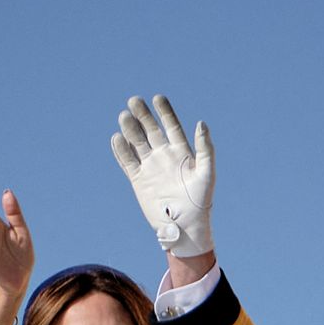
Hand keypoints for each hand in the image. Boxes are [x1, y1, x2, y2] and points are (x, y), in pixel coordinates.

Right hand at [111, 94, 213, 257]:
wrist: (184, 227)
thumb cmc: (200, 202)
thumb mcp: (206, 173)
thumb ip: (205, 148)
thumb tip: (201, 123)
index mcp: (181, 152)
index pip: (171, 126)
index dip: (164, 111)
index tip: (157, 97)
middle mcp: (164, 156)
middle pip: (150, 130)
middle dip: (142, 115)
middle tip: (134, 101)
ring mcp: (150, 167)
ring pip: (137, 142)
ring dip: (130, 129)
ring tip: (124, 116)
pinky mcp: (138, 180)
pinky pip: (127, 161)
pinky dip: (121, 150)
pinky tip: (116, 138)